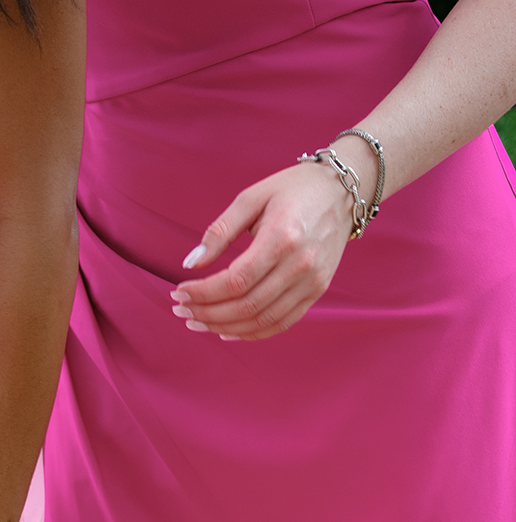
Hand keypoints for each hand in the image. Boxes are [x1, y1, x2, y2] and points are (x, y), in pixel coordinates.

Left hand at [170, 157, 355, 341]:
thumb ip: (220, 231)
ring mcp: (312, 281)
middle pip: (245, 306)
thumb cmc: (294, 189)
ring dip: (223, 327)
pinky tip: (226, 330)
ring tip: (197, 321)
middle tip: (181, 311)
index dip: (203, 293)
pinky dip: (250, 332)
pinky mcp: (317, 291)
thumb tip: (190, 263)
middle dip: (206, 313)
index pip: (235, 281)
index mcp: (282, 237)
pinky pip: (280, 324)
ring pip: (261, 321)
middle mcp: (300, 264)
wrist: (343, 190)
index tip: (179, 292)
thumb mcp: (252, 197)